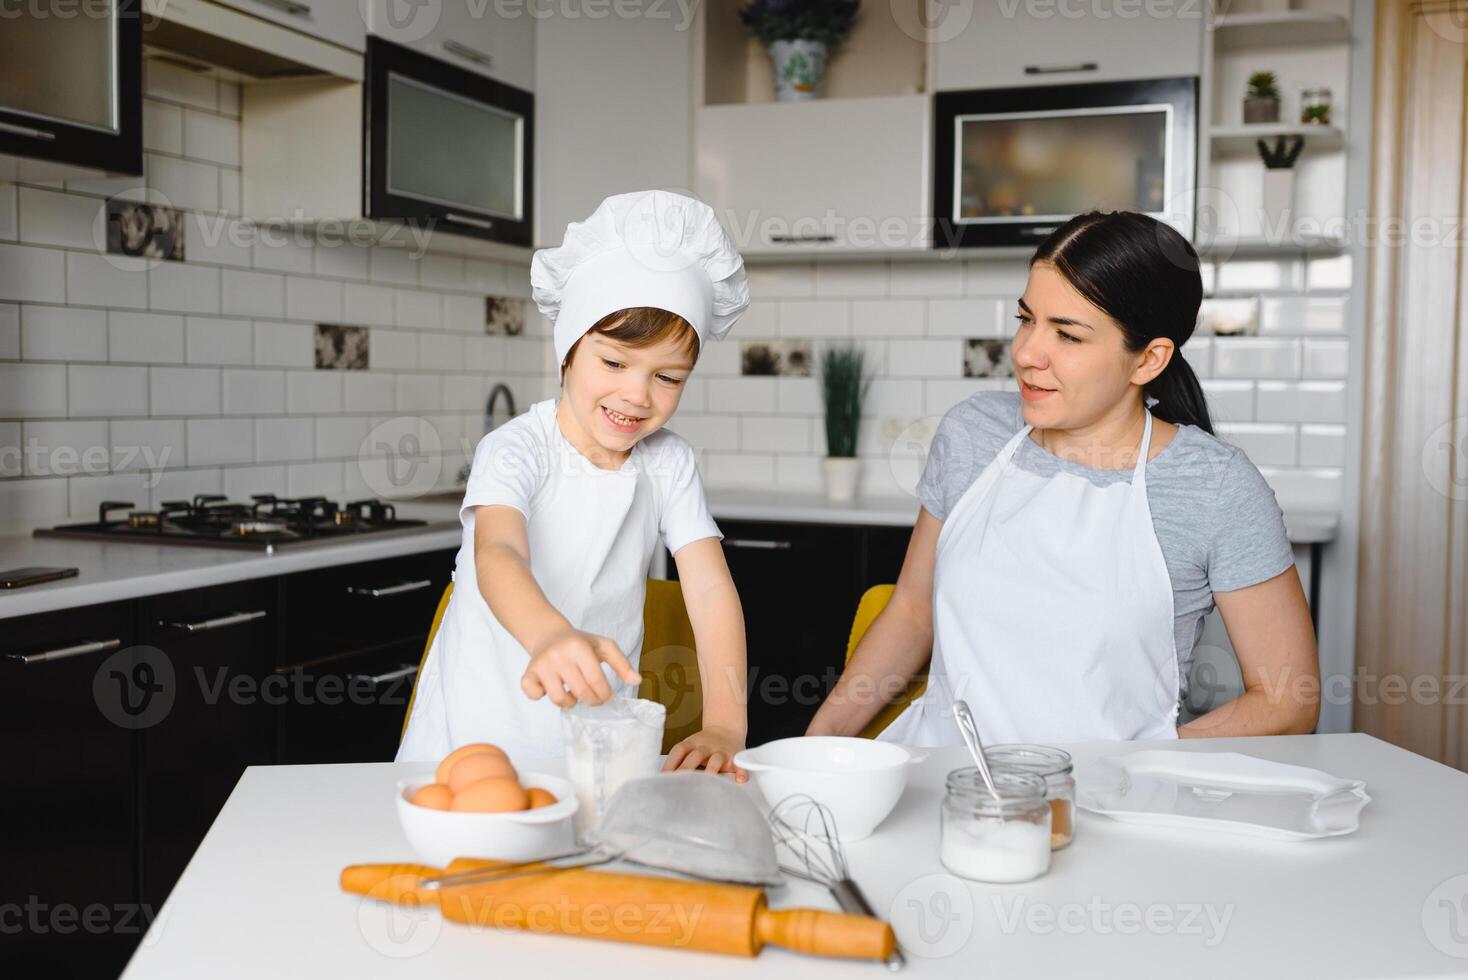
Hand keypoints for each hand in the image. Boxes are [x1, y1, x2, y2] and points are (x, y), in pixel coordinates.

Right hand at [521, 628, 640, 708]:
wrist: (549, 634)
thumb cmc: (579, 643)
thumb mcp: (603, 646)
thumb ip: (622, 663)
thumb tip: (637, 681)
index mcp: (578, 647)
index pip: (596, 679)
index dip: (605, 694)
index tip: (607, 696)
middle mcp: (558, 655)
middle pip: (580, 692)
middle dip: (592, 701)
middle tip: (594, 698)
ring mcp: (542, 665)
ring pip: (559, 698)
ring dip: (570, 702)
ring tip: (574, 694)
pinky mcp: (529, 673)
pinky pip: (533, 695)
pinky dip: (542, 697)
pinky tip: (551, 689)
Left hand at [662, 726, 747, 781]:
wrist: (726, 730)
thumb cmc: (703, 746)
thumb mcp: (689, 746)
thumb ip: (678, 760)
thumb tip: (660, 779)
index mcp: (691, 744)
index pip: (679, 751)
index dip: (670, 763)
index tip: (662, 778)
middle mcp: (705, 747)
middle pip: (695, 755)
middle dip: (686, 769)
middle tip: (678, 785)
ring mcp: (721, 752)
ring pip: (716, 759)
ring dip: (711, 770)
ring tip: (707, 782)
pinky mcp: (735, 757)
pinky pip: (740, 764)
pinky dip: (742, 771)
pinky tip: (740, 780)